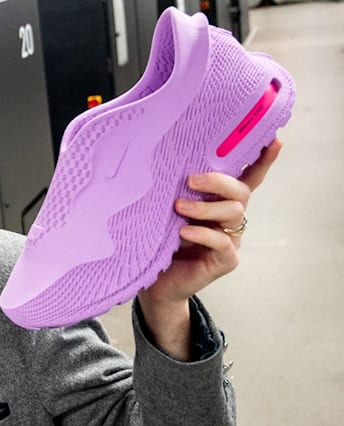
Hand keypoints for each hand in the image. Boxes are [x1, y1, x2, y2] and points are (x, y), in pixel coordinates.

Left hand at [137, 139, 281, 357]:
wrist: (155, 283)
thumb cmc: (161, 241)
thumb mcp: (168, 211)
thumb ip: (180, 192)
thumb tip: (174, 166)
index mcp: (220, 202)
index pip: (248, 178)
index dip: (263, 160)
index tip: (274, 140)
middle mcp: (230, 218)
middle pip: (240, 191)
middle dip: (218, 182)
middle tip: (190, 180)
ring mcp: (231, 239)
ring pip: (233, 213)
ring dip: (204, 207)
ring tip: (178, 207)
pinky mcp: (225, 260)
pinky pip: (222, 242)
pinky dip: (202, 234)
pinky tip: (183, 232)